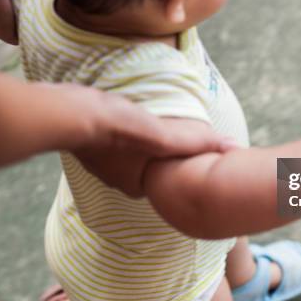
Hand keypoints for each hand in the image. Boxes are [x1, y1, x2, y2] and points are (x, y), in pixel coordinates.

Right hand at [43, 84, 236, 187]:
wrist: (68, 114)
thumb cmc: (116, 126)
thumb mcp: (162, 134)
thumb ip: (195, 142)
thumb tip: (232, 147)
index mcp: (137, 186)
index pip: (169, 178)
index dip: (182, 164)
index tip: (192, 149)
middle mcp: (117, 180)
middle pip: (150, 168)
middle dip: (163, 155)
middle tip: (175, 136)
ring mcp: (99, 164)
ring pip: (131, 155)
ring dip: (143, 143)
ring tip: (154, 125)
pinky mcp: (88, 143)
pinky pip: (115, 141)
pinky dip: (125, 133)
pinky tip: (128, 117)